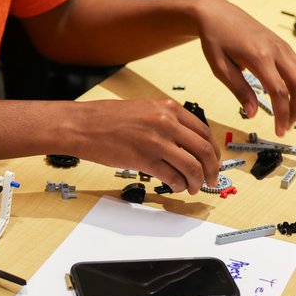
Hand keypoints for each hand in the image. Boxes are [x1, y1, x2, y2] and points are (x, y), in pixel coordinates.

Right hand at [78, 98, 219, 193]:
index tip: (213, 161)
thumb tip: (187, 142)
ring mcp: (156, 141)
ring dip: (197, 181)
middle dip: (212, 169)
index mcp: (168, 108)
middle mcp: (166, 122)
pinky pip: (172, 177)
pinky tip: (176, 186)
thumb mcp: (144, 109)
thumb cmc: (107, 118)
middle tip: (211, 179)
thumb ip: (167, 121)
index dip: (213, 151)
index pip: (204, 131)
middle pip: (204, 150)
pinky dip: (179, 185)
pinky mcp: (144, 159)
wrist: (82, 125)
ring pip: (192, 166)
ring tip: (193, 187)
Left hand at [192, 0, 295, 135]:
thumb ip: (239, 90)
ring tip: (289, 114)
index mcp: (259, 56)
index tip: (279, 130)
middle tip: (285, 125)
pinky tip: (290, 97)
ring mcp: (284, 47)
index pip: (280, 92)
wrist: (218, 14)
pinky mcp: (285, 47)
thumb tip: (253, 113)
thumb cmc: (216, 39)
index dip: (282, 114)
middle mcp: (277, 50)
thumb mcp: (220, 67)